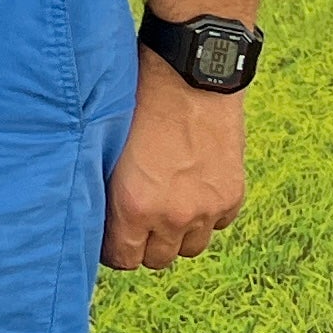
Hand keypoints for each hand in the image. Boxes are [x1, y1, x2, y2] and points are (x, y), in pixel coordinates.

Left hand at [102, 61, 247, 268]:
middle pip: (157, 259)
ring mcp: (206, 208)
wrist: (190, 73)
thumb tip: (101, 213)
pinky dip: (206, 212)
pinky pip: (217, 224)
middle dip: (144, 242)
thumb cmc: (139, 98)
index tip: (111, 232)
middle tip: (138, 217)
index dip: (114, 247)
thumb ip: (108, 187)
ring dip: (177, 232)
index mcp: (133, 205)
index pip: (122, 259)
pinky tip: (193, 186)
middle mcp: (171, 215)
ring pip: (190, 247)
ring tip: (167, 202)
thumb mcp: (108, 145)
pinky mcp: (232, 195)